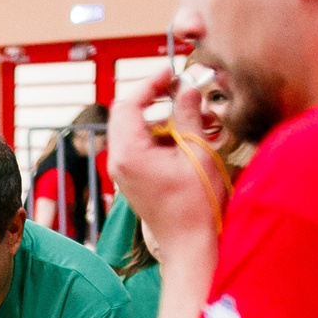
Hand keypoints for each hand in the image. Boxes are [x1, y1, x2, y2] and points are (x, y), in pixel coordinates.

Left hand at [106, 69, 229, 259]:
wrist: (190, 244)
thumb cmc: (196, 205)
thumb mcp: (198, 152)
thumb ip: (189, 115)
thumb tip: (187, 89)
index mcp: (129, 153)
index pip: (129, 103)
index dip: (150, 83)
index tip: (171, 74)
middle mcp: (120, 161)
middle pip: (128, 114)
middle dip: (156, 99)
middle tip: (182, 90)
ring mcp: (125, 172)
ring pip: (137, 130)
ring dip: (164, 118)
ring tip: (197, 117)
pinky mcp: (135, 179)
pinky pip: (143, 147)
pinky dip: (163, 136)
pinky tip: (190, 136)